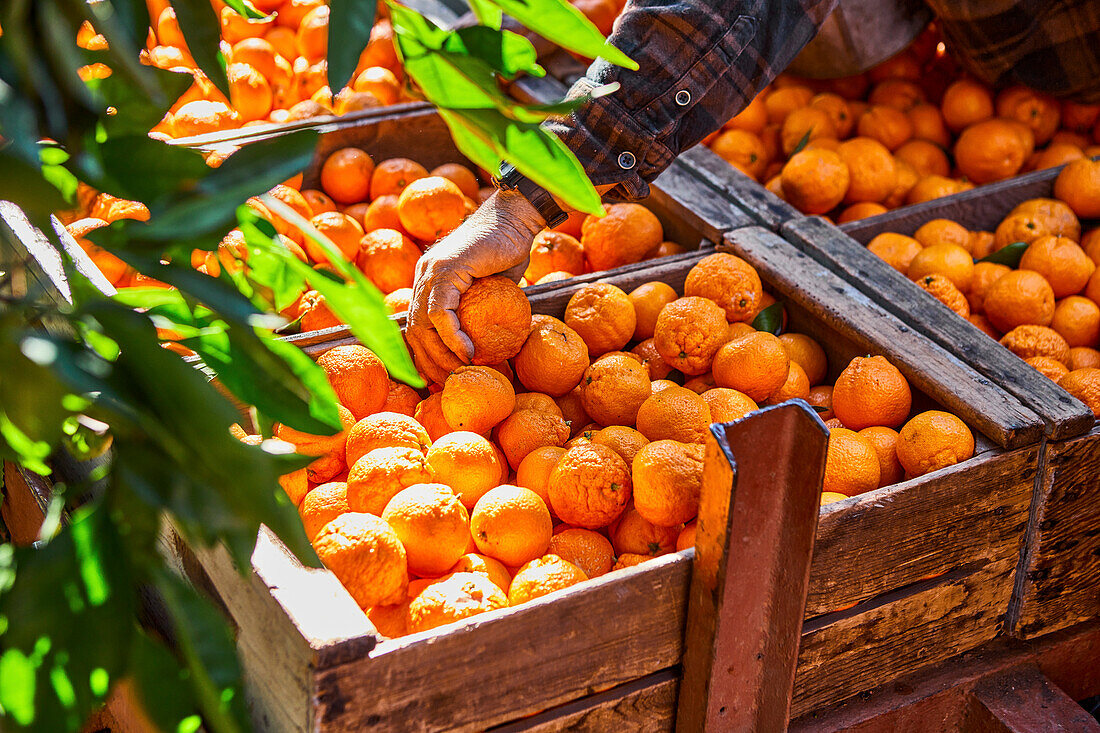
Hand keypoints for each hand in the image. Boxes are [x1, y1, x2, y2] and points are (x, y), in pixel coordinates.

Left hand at [407, 189, 544, 383]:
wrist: (515, 218)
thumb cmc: (509, 250)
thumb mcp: (490, 288)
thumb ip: (478, 311)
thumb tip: (484, 346)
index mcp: (428, 279)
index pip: (415, 325)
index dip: (424, 355)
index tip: (440, 377)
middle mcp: (423, 275)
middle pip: (413, 330)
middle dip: (428, 363)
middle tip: (448, 383)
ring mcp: (430, 271)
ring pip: (423, 325)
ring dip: (440, 355)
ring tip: (461, 372)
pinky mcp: (445, 269)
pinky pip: (442, 313)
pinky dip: (453, 338)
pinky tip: (469, 353)